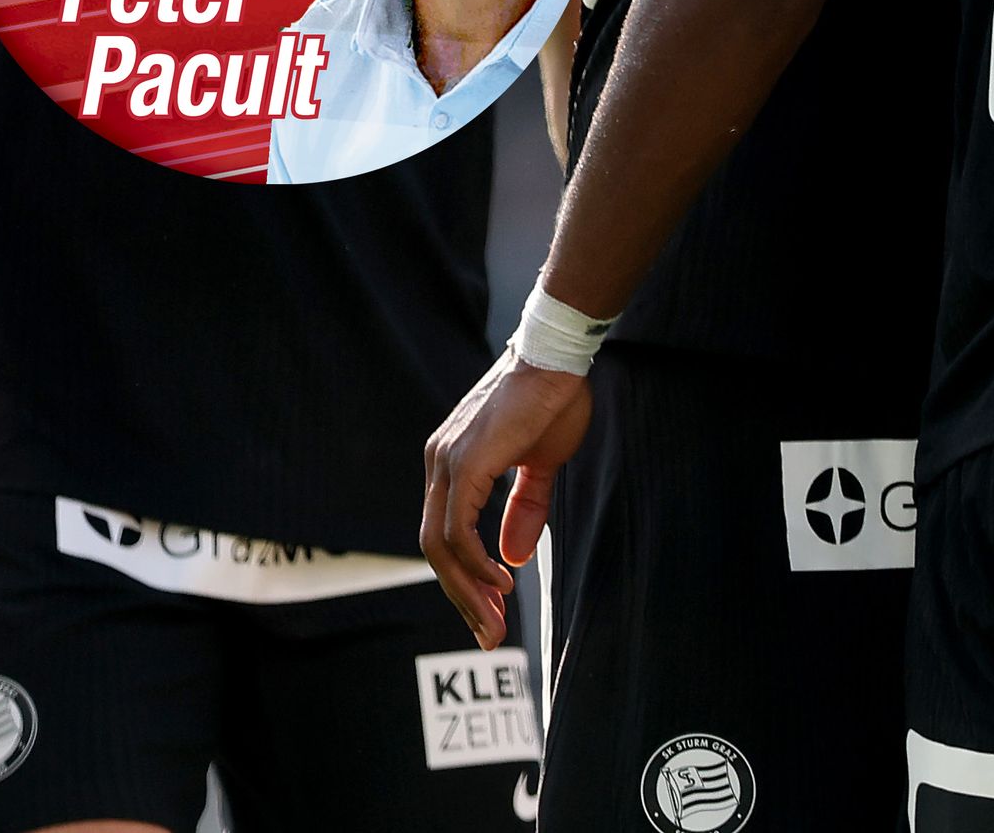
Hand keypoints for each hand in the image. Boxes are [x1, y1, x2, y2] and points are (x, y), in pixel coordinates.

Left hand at [421, 351, 590, 645]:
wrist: (557, 356)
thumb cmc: (552, 401)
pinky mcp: (465, 462)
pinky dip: (476, 562)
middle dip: (462, 597)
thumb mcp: (540, 465)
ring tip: (495, 622)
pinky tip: (501, 582)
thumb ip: (525, 508)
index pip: (444, 536)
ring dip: (468, 591)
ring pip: (442, 545)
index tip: (490, 613)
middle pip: (436, 548)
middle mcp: (440, 463)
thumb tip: (513, 557)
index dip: (464, 579)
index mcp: (451, 463)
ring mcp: (447, 461)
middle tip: (489, 635)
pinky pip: (459, 528)